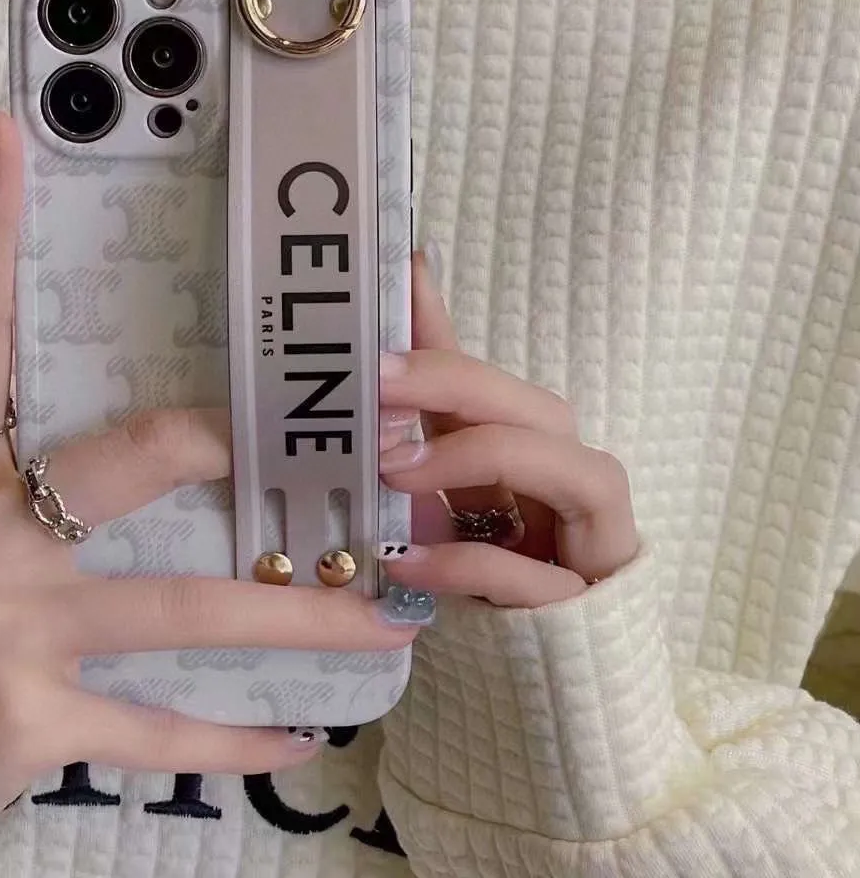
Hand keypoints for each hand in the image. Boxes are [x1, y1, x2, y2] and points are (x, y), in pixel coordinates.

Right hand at [0, 112, 421, 877]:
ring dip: (300, 611)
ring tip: (388, 612)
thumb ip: (56, 483)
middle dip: (252, 442)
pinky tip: (302, 734)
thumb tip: (184, 438)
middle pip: (134, 453)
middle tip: (365, 436)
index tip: (10, 137)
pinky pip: (158, 726)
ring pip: (182, 603)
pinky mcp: (24, 723)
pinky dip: (237, 735)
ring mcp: (0, 628)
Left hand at [376, 249, 638, 606]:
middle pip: (538, 409)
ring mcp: (594, 536)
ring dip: (479, 457)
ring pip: (573, 469)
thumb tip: (357, 387)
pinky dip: (468, 561)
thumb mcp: (434, 510)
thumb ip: (410, 444)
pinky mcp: (593, 599)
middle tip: (378, 382)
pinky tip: (403, 562)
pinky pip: (538, 572)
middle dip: (458, 384)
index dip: (442, 325)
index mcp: (526, 452)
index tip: (401, 270)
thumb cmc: (490, 582)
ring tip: (395, 469)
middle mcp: (571, 479)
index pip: (482, 377)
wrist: (548, 681)